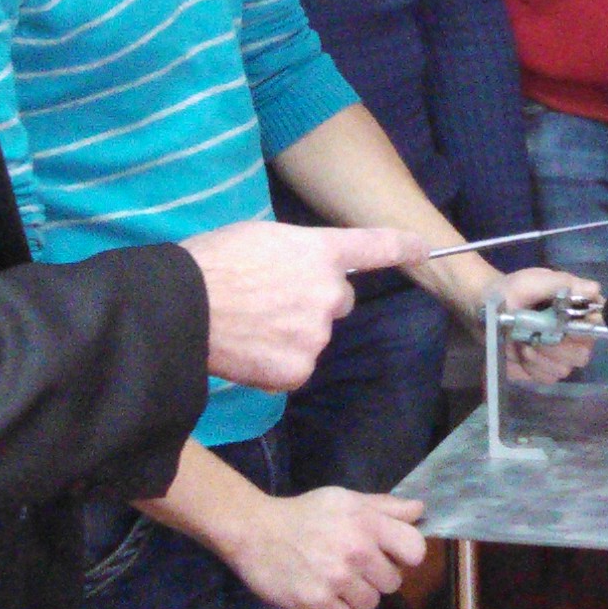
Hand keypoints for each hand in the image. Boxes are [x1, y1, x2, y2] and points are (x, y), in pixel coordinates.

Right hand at [182, 220, 427, 392]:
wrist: (183, 308)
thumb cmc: (212, 263)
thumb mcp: (261, 238)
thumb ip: (296, 255)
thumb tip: (299, 272)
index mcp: (320, 252)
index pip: (374, 247)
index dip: (402, 247)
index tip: (424, 249)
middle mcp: (329, 292)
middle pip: (338, 301)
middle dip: (313, 301)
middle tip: (268, 299)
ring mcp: (316, 334)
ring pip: (314, 336)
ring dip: (292, 333)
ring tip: (250, 324)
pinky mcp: (299, 369)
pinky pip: (296, 367)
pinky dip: (276, 363)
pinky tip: (249, 350)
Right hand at [212, 486, 427, 608]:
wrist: (255, 532)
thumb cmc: (306, 514)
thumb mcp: (346, 500)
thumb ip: (386, 506)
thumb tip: (420, 511)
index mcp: (367, 523)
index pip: (415, 550)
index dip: (406, 555)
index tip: (391, 554)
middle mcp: (356, 552)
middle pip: (392, 582)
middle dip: (376, 576)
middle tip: (354, 566)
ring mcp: (336, 579)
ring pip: (369, 603)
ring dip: (355, 595)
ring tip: (334, 578)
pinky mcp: (315, 602)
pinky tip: (321, 590)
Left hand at [482, 265, 598, 384]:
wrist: (484, 306)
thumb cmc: (513, 290)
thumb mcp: (535, 282)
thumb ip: (563, 284)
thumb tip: (593, 289)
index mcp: (580, 313)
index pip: (598, 327)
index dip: (583, 331)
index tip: (561, 327)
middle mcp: (576, 337)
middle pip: (581, 356)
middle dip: (556, 349)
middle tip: (534, 337)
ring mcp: (560, 357)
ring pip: (562, 370)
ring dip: (539, 359)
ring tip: (521, 343)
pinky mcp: (542, 370)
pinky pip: (543, 378)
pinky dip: (528, 368)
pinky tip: (517, 353)